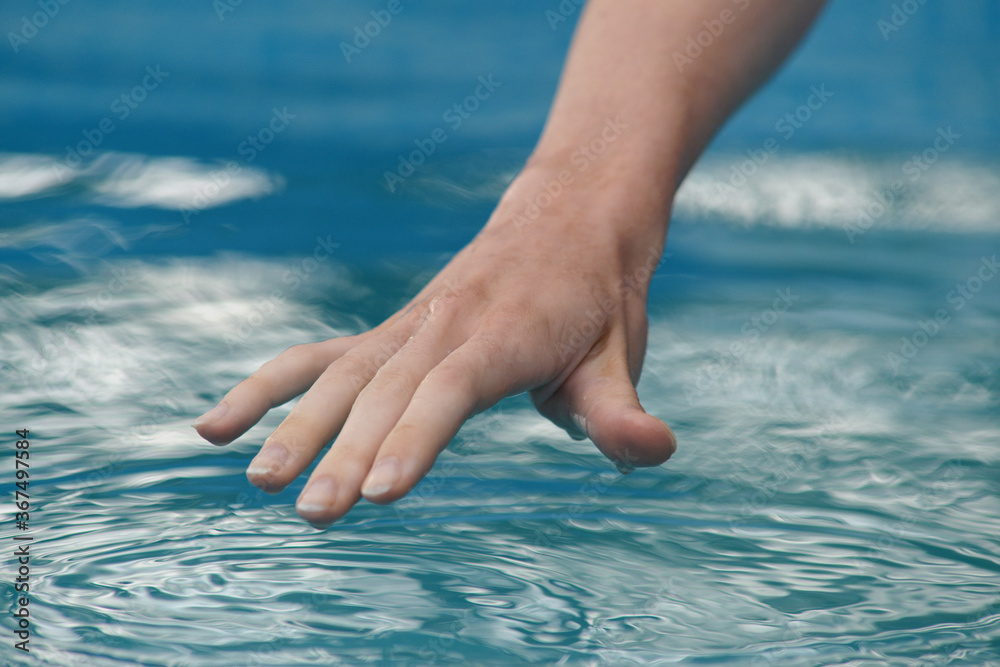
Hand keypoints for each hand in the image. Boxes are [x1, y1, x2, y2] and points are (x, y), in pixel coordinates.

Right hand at [193, 164, 675, 525]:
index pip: (450, 391)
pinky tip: (215, 427)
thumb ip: (622, 409)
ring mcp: (407, 326)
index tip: (378, 491)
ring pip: (340, 375)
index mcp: (503, 335)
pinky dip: (266, 388)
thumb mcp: (620, 353)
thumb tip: (650, 451)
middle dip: (345, 452)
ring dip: (294, 425)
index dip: (415, 438)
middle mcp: (444, 326)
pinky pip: (316, 359)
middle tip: (313, 513)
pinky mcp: (387, 333)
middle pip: (385, 391)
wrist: (569, 216)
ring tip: (258, 481)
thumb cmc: (595, 297)